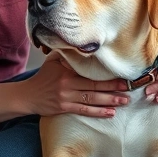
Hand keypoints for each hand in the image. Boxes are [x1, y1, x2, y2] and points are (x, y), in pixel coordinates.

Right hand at [0, 52, 128, 122]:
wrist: (27, 96)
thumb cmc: (43, 77)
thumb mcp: (53, 60)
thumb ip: (68, 53)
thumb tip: (84, 43)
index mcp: (67, 70)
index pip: (91, 71)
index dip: (107, 73)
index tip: (123, 73)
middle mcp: (68, 83)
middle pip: (95, 85)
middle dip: (114, 87)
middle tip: (130, 88)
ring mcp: (67, 97)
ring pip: (92, 99)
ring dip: (110, 100)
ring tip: (125, 101)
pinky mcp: (65, 108)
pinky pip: (85, 111)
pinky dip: (98, 112)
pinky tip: (111, 113)